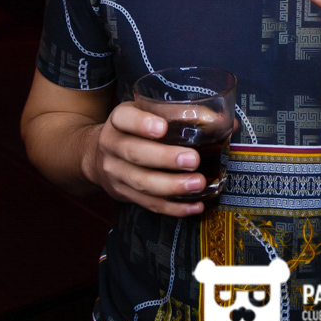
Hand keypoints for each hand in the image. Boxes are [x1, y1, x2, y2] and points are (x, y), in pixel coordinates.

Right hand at [85, 101, 207, 216]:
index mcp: (119, 121)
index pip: (124, 119)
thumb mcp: (148, 113)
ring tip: (198, 184)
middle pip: (134, 153)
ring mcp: (116, 173)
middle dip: (165, 158)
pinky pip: (149, 204)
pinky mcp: (124, 194)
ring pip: (141, 182)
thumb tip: (223, 121)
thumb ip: (180, 114)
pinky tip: (195, 205)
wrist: (97, 155)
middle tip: (192, 160)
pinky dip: (173, 207)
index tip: (163, 128)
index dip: (141, 123)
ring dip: (172, 186)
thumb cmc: (135, 130)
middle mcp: (112, 145)